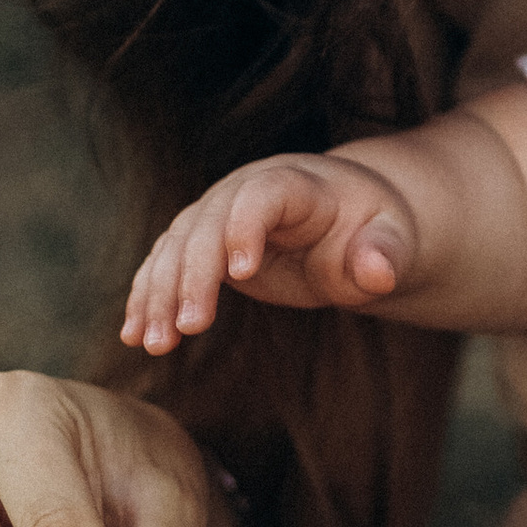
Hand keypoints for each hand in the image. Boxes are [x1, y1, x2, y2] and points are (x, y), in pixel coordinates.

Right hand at [122, 154, 417, 354]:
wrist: (350, 218)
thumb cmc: (373, 229)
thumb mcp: (392, 240)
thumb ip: (384, 254)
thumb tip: (376, 272)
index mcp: (296, 183)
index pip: (262, 196)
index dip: (247, 228)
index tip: (242, 274)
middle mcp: (244, 190)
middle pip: (207, 224)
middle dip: (192, 275)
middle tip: (188, 329)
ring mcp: (217, 214)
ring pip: (175, 246)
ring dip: (158, 293)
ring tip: (153, 343)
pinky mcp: (201, 242)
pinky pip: (165, 265)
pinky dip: (147, 297)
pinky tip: (134, 334)